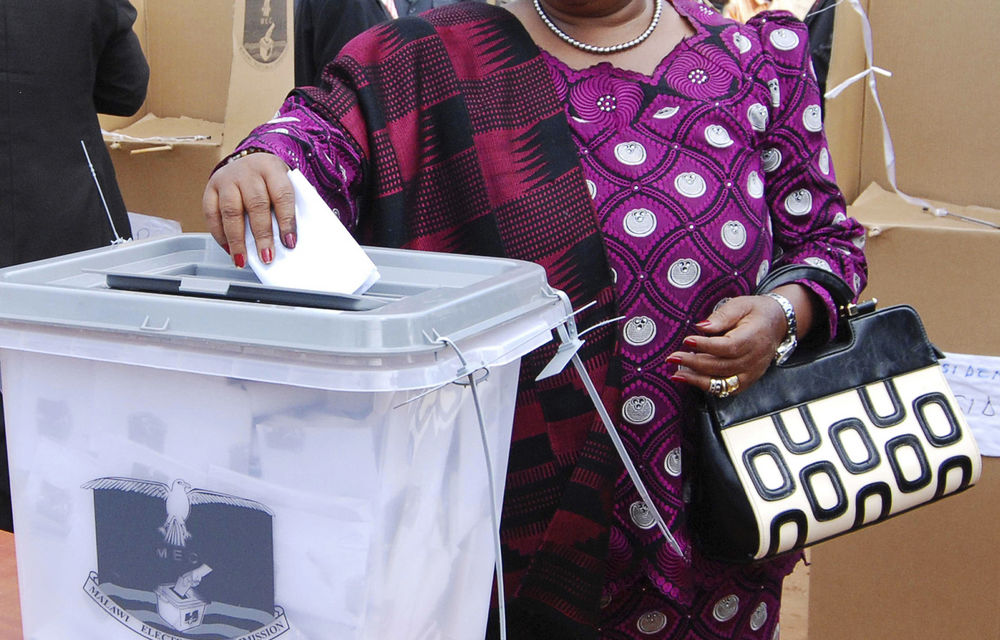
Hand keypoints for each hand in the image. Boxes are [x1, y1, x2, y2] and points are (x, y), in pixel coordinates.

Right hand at [202, 152, 295, 267]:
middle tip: (267, 256)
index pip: (282, 195)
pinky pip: (211, 214)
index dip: (286, 220)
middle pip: (256, 204)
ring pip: (231, 211)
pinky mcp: (211, 188)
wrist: (249, 162)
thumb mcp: (284, 185)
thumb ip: (287, 207)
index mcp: (271, 168)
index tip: (289, 242)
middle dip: (262, 235)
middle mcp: (248, 171)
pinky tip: (228, 249)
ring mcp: (227, 179)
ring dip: (237, 240)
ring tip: (243, 259)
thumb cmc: (270, 180)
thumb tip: (288, 241)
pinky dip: (219, 235)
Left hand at [667, 283, 814, 395]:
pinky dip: (708, 386)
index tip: (687, 341)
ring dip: (697, 379)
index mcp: (753, 338)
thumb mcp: (740, 305)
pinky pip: (726, 389)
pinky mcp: (747, 381)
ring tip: (677, 373)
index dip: (706, 346)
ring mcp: (751, 373)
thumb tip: (701, 327)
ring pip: (723, 383)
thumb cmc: (755, 312)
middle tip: (673, 357)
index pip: (728, 346)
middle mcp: (754, 359)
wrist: (777, 323)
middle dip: (694, 363)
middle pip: (721, 366)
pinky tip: (691, 379)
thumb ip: (721, 316)